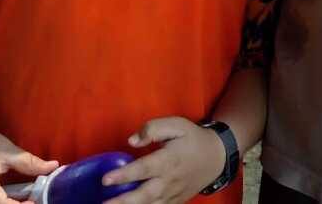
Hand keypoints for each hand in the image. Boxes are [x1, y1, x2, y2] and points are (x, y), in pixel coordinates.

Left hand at [102, 118, 226, 203]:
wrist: (216, 157)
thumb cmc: (192, 139)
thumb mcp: (177, 125)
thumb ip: (154, 128)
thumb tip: (132, 141)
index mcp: (168, 160)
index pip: (143, 168)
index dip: (124, 175)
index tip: (105, 179)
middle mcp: (168, 181)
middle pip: (143, 195)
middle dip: (122, 202)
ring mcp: (171, 196)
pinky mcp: (173, 203)